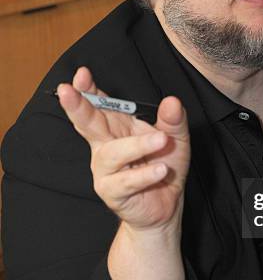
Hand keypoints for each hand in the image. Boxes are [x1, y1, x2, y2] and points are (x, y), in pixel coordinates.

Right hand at [57, 66, 189, 232]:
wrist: (165, 204)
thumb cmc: (163, 165)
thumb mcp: (175, 138)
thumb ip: (173, 120)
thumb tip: (172, 101)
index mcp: (116, 127)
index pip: (99, 105)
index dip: (88, 90)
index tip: (82, 74)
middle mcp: (105, 146)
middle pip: (87, 124)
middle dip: (77, 107)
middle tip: (70, 91)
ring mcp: (105, 170)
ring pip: (112, 154)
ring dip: (137, 145)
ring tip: (161, 140)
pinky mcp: (112, 192)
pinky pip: (126, 182)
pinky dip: (144, 174)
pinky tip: (160, 170)